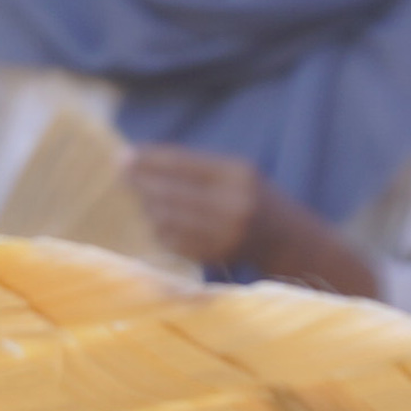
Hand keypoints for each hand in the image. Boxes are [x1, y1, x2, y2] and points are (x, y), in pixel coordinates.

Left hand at [121, 145, 272, 268]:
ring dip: (147, 205)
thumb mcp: (238, 173)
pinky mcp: (215, 255)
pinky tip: (154, 219)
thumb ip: (198, 166)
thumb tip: (144, 158)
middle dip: (142, 182)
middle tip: (122, 174)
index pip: (183, 164)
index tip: (125, 155)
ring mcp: (224, 233)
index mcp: (239, 175)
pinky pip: (173, 241)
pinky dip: (158, 228)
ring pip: (168, 218)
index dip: (151, 160)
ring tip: (139, 195)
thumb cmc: (254, 198)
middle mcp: (233, 204)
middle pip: (171, 191)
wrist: (288, 239)